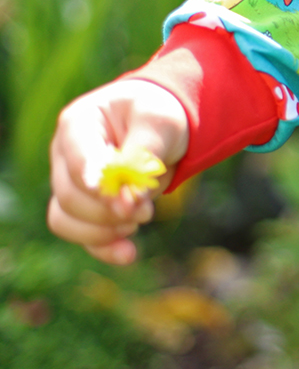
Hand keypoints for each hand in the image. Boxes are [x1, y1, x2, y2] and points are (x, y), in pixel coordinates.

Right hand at [48, 80, 187, 264]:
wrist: (163, 127)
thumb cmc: (158, 114)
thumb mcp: (160, 123)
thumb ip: (144, 156)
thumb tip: (128, 200)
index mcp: (79, 124)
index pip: (77, 158)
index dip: (93, 181)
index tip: (115, 200)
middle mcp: (66, 156)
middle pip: (69, 196)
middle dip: (109, 210)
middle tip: (145, 209)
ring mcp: (72, 183)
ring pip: (66, 220)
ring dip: (104, 230)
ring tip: (140, 219)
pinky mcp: (86, 208)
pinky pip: (82, 236)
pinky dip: (105, 248)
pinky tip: (129, 254)